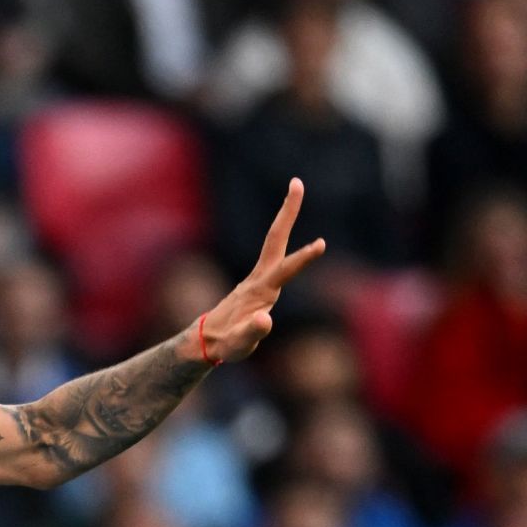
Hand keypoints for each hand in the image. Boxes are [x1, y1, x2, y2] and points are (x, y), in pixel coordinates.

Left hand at [201, 178, 325, 363]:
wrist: (206, 340)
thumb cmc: (226, 344)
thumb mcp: (240, 344)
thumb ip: (252, 332)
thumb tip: (265, 319)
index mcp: (260, 291)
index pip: (284, 270)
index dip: (303, 259)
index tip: (321, 243)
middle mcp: (259, 278)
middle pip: (276, 239)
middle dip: (288, 211)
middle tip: (297, 182)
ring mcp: (258, 278)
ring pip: (275, 242)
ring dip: (286, 217)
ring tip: (296, 189)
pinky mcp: (259, 282)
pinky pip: (275, 254)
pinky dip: (283, 235)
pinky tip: (287, 228)